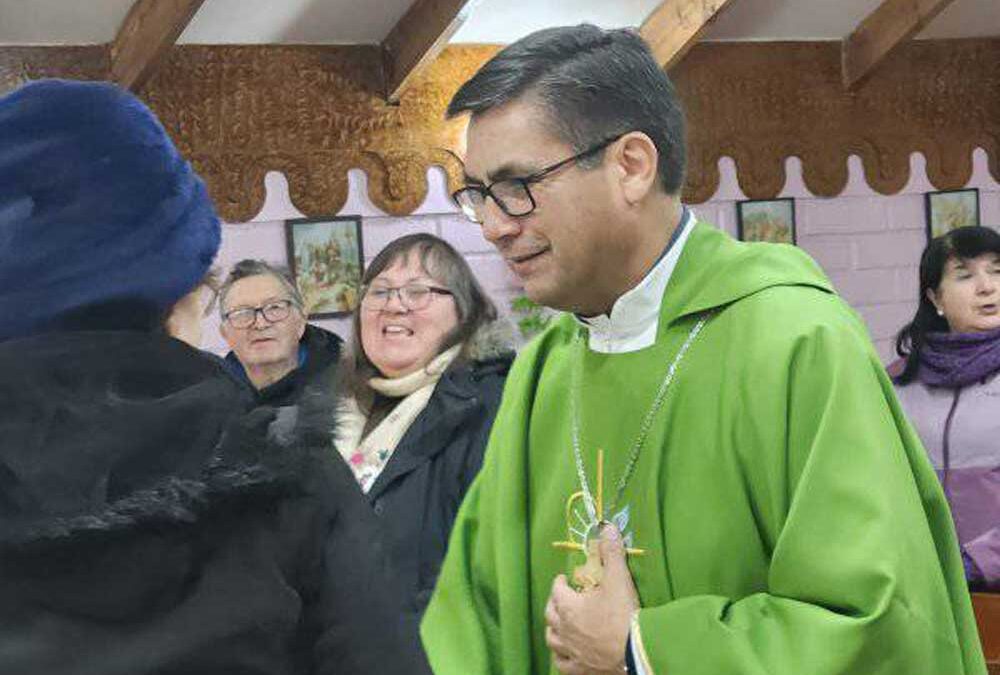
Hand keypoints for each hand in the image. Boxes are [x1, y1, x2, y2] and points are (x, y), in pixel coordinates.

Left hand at [545, 526, 639, 673]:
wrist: (636, 652)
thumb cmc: (624, 615)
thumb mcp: (618, 579)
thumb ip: (611, 553)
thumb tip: (606, 527)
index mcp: (569, 607)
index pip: (557, 590)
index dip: (559, 582)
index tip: (563, 578)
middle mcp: (565, 629)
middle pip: (550, 614)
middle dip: (553, 603)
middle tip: (560, 597)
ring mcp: (571, 651)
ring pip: (552, 640)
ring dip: (553, 630)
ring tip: (558, 624)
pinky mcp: (580, 669)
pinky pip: (562, 664)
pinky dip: (561, 657)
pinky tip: (564, 654)